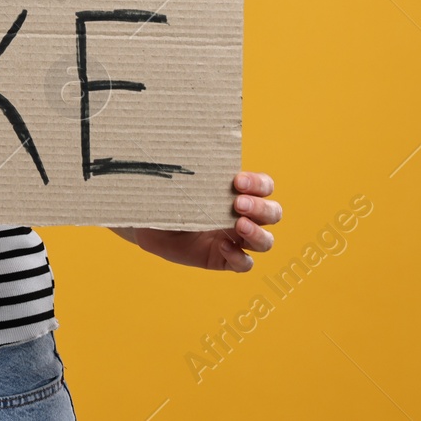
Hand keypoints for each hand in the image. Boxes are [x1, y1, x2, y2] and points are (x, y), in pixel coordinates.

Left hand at [114, 171, 280, 271]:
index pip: (265, 186)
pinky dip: (238, 257)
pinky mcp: (225, 260)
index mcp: (239, 193)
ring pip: (266, 241)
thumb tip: (185, 156)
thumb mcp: (180, 184)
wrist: (148, 225)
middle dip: (260, 207)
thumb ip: (191, 174)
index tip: (237, 181)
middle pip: (273, 213)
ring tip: (238, 225)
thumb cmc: (167, 198)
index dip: (258, 184)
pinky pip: (244, 264)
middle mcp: (243, 216)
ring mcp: (236, 240)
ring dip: (257, 232)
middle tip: (237, 204)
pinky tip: (222, 246)